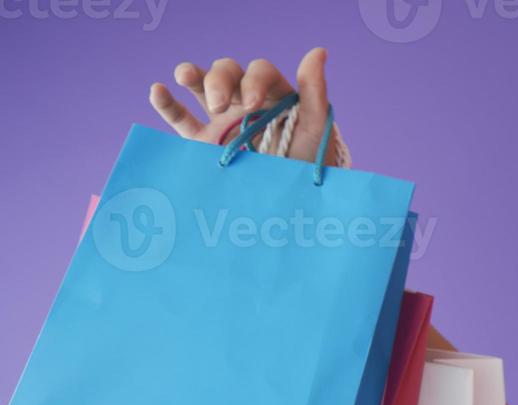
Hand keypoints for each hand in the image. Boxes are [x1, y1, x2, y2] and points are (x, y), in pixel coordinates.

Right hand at [147, 48, 331, 160]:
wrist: (290, 200)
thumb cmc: (310, 162)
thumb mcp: (316, 128)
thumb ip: (315, 90)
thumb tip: (319, 51)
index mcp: (273, 93)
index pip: (259, 72)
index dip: (253, 81)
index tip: (251, 103)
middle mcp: (245, 100)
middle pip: (227, 72)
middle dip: (220, 82)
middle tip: (220, 105)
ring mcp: (222, 118)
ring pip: (201, 85)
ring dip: (191, 74)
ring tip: (183, 76)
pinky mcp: (203, 140)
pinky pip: (180, 117)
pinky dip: (166, 103)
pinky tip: (157, 90)